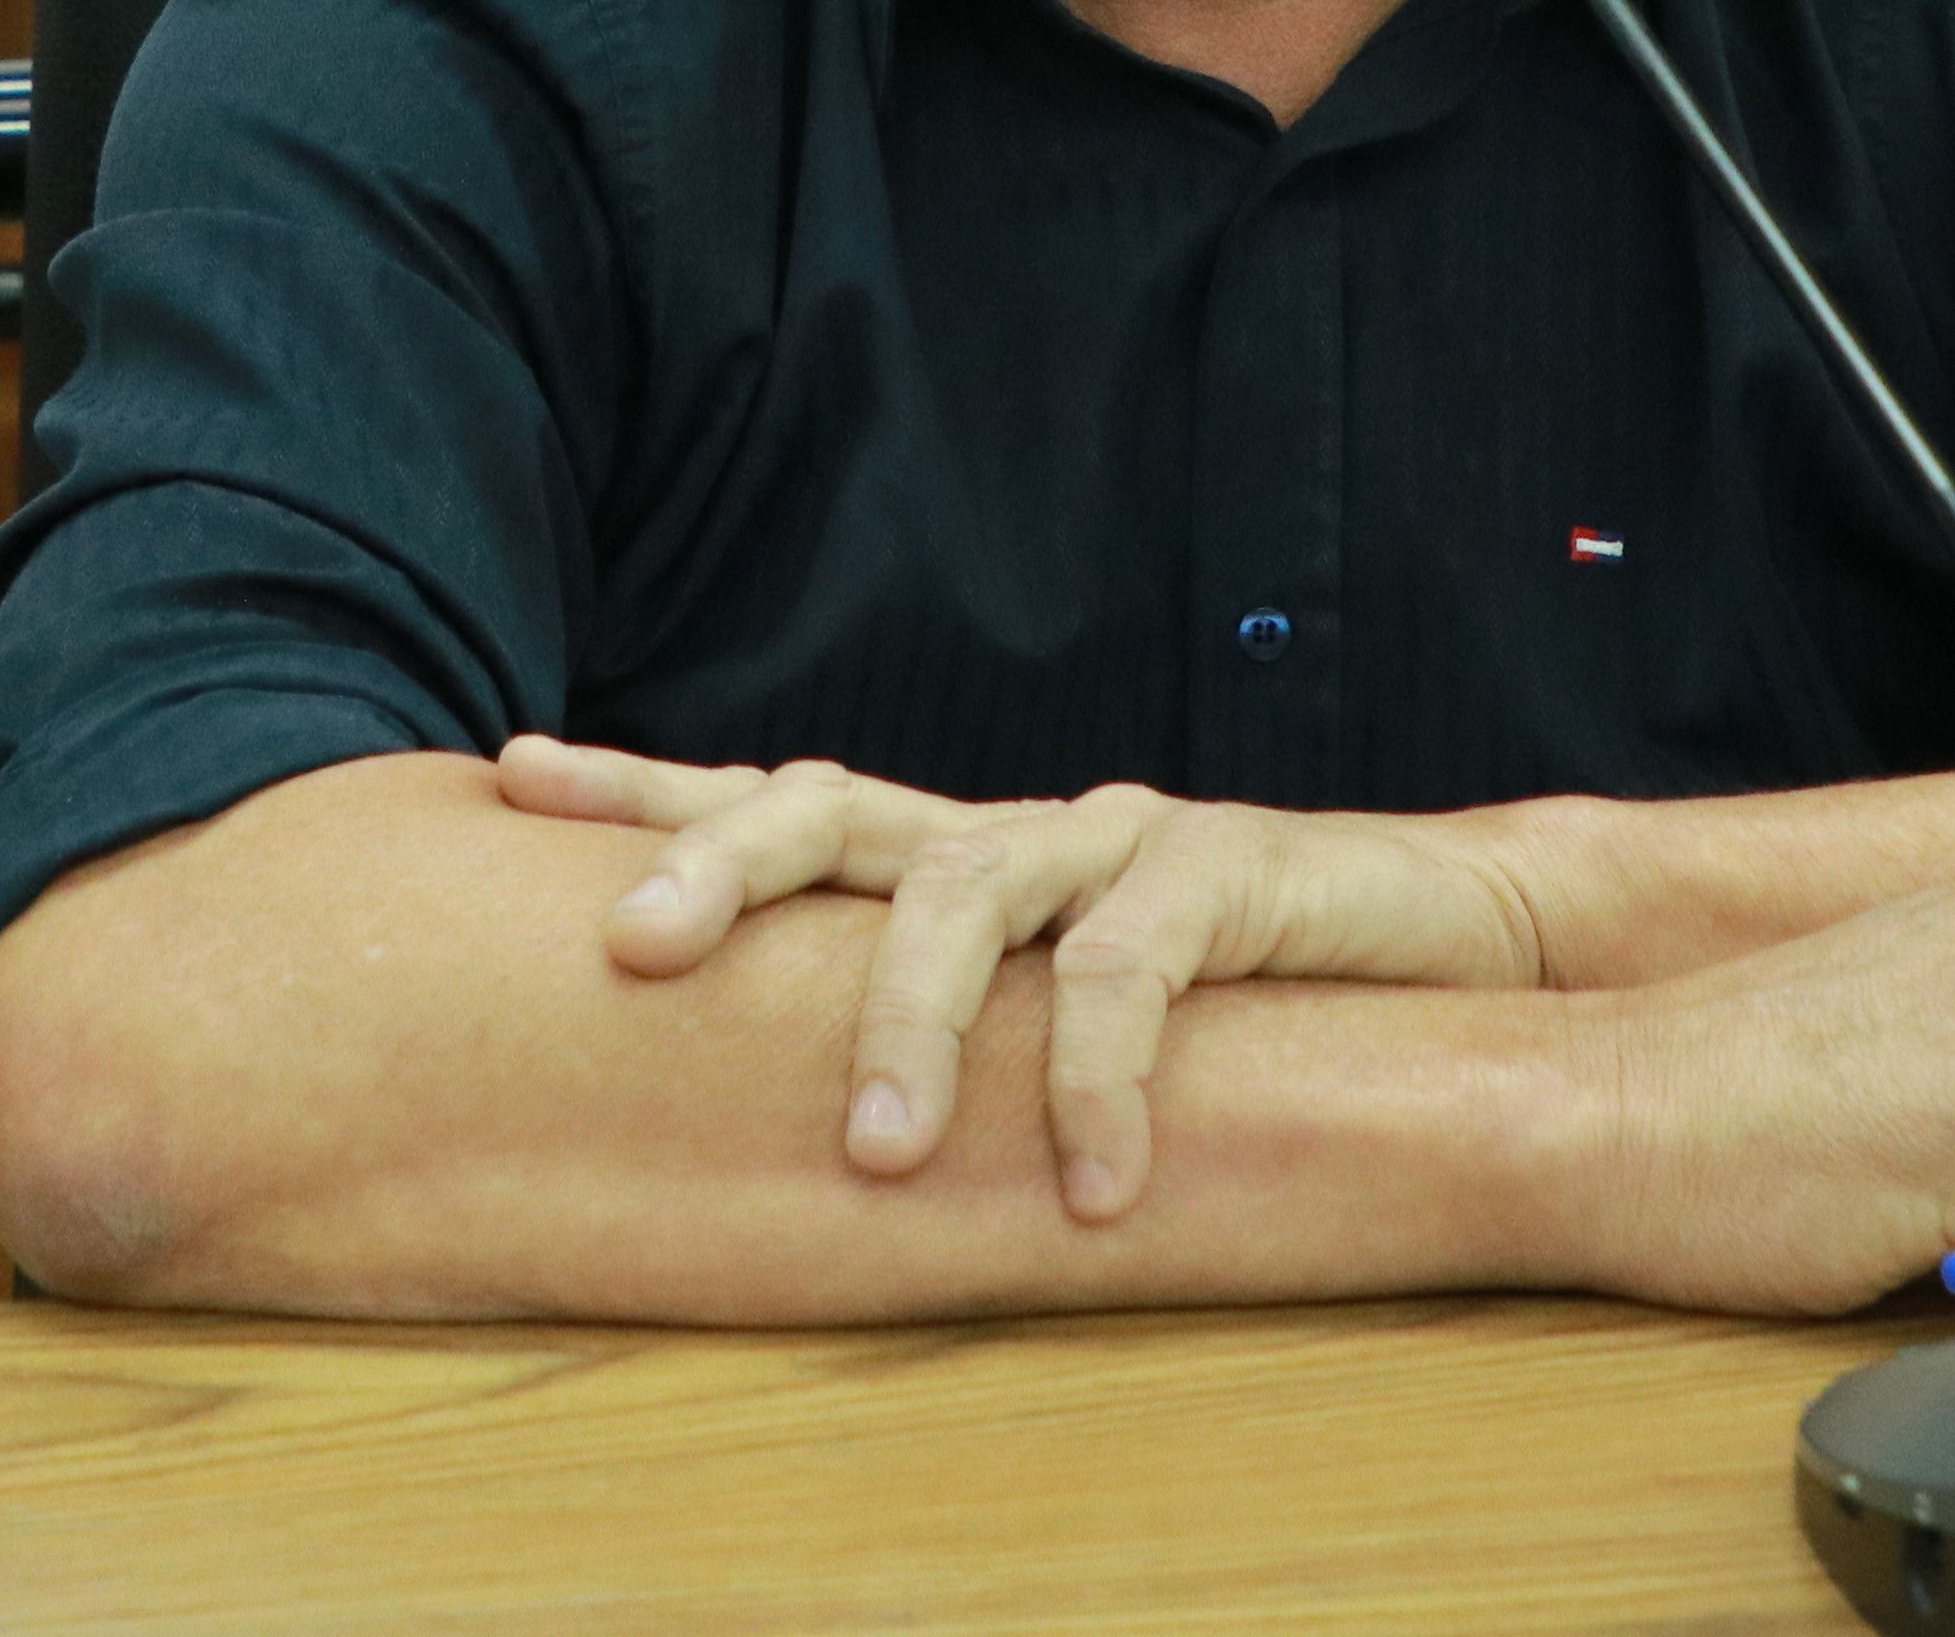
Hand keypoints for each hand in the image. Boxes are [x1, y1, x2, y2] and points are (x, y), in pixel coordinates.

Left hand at [497, 735, 1544, 1215]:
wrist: (1447, 946)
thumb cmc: (1228, 999)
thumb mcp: (1051, 1016)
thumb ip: (943, 1032)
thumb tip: (786, 1144)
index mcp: (952, 857)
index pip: (774, 801)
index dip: (644, 788)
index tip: (508, 771)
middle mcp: (1011, 830)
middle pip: (829, 805)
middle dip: (715, 864)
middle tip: (629, 952)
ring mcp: (1112, 838)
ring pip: (968, 892)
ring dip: (912, 1026)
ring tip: (883, 1153)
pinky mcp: (1224, 870)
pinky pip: (1135, 971)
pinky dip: (1103, 1081)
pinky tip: (1098, 1185)